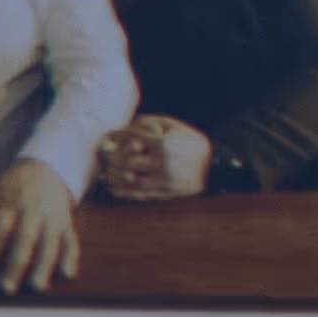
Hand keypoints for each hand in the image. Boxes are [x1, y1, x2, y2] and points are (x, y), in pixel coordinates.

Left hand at [0, 162, 80, 295]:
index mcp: (7, 203)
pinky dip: (71, 258)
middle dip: (15, 265)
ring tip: (37, 288)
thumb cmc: (10, 190)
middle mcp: (32, 211)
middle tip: (5, 289)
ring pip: (50, 244)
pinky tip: (66, 275)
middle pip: (24, 240)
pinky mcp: (68, 224)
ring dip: (43, 267)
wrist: (45, 169)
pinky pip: (71, 241)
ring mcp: (52, 218)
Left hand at [93, 117, 214, 203]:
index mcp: (164, 144)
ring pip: (130, 180)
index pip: (132, 139)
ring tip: (104, 173)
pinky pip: (140, 194)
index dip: (116, 136)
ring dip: (114, 177)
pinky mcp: (166, 192)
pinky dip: (124, 192)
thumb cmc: (190, 142)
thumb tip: (129, 125)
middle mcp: (162, 163)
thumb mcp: (175, 126)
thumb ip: (152, 123)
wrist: (214, 165)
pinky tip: (114, 188)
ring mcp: (164, 179)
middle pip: (127, 161)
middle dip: (111, 157)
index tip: (107, 136)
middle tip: (103, 155)